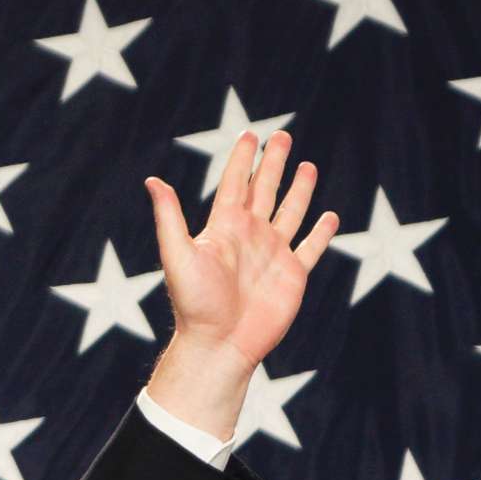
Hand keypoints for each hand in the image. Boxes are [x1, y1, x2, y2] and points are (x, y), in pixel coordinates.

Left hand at [143, 131, 339, 438]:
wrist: (218, 345)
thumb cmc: (195, 304)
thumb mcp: (178, 256)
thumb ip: (169, 218)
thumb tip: (152, 181)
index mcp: (224, 228)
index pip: (236, 183)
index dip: (243, 159)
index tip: (251, 134)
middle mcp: (250, 236)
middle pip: (266, 190)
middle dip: (274, 163)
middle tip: (282, 136)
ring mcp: (273, 254)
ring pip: (291, 213)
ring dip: (300, 190)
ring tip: (307, 166)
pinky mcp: (292, 275)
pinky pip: (311, 248)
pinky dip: (321, 233)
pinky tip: (328, 217)